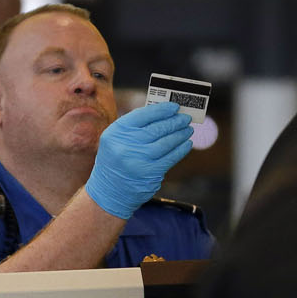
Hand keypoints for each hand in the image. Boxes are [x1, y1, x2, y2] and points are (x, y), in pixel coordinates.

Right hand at [84, 101, 193, 218]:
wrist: (109, 190)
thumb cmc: (116, 159)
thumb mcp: (117, 139)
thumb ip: (137, 126)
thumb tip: (165, 114)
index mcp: (116, 132)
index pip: (143, 115)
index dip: (161, 110)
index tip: (174, 107)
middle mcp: (126, 145)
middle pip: (156, 129)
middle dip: (174, 122)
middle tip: (185, 118)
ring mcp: (138, 161)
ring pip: (165, 143)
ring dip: (180, 134)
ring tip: (188, 129)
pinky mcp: (149, 174)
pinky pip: (170, 158)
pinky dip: (180, 149)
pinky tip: (186, 143)